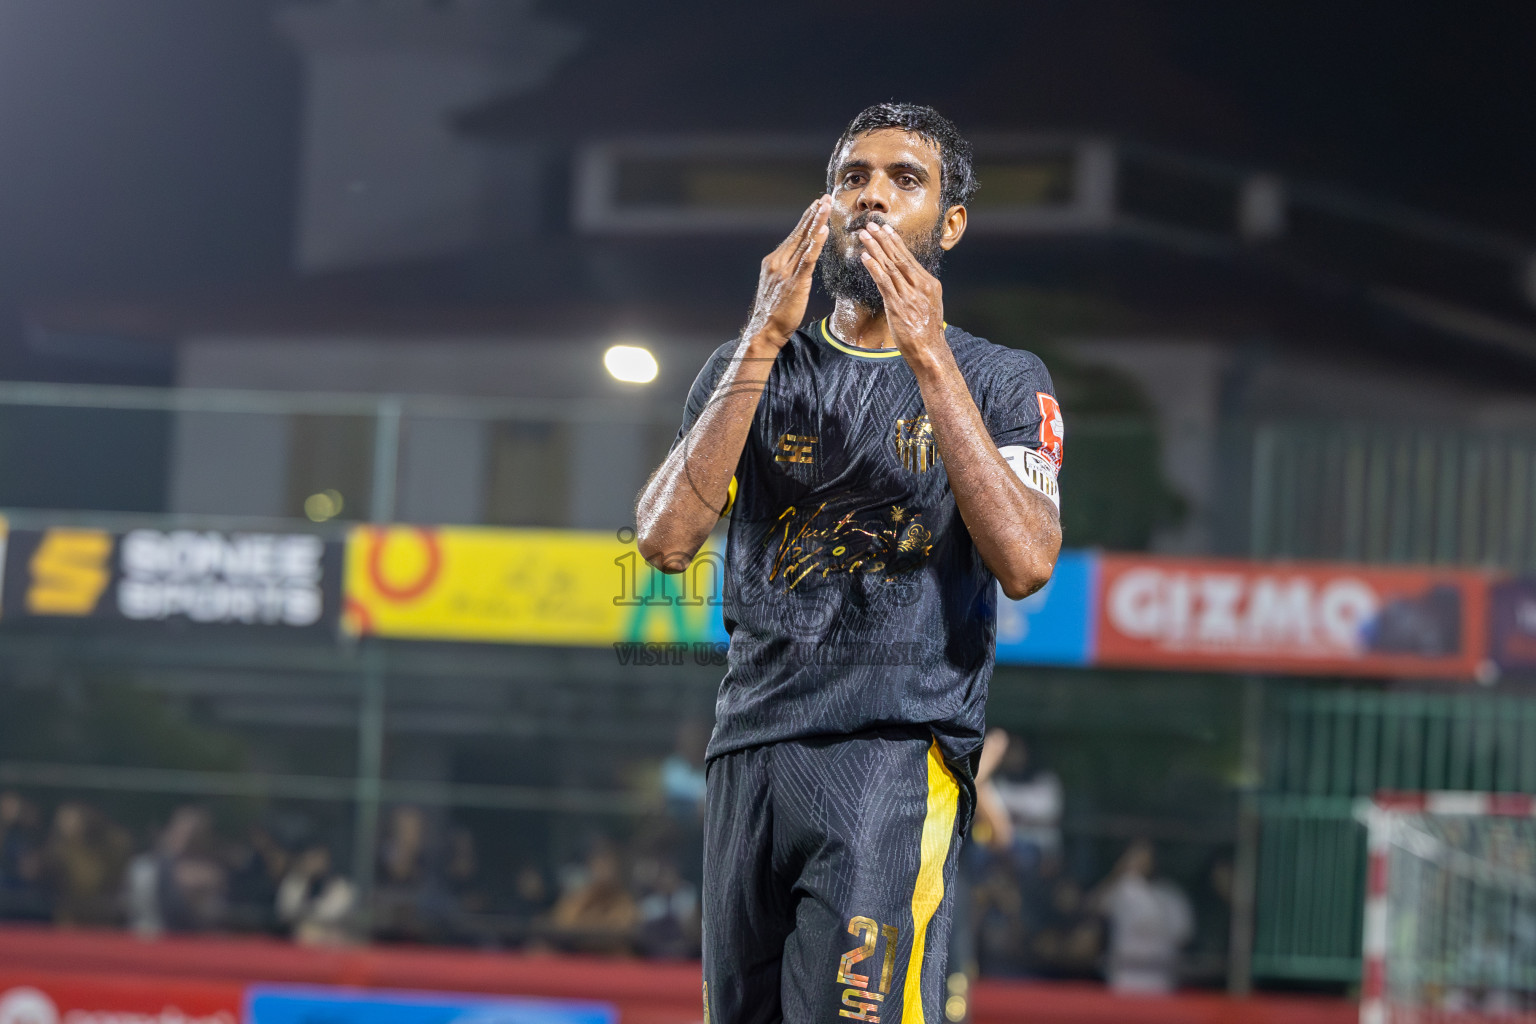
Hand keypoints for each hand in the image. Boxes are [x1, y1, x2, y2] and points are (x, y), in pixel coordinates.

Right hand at [743, 195, 830, 347]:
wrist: (764, 329)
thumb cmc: (773, 312)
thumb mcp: (777, 285)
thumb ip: (787, 270)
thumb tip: (798, 260)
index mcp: (774, 261)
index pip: (794, 236)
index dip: (806, 219)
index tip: (816, 205)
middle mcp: (778, 262)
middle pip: (799, 234)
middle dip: (813, 214)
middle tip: (824, 197)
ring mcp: (786, 271)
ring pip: (804, 242)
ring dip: (816, 222)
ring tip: (825, 206)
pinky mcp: (795, 282)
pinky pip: (807, 259)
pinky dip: (815, 244)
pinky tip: (823, 231)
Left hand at [857, 222, 945, 361]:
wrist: (930, 351)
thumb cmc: (926, 331)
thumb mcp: (928, 305)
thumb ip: (918, 290)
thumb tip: (907, 279)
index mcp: (929, 284)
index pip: (909, 258)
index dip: (895, 242)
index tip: (885, 229)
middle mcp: (921, 286)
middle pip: (899, 257)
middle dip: (883, 239)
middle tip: (871, 224)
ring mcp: (910, 296)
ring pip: (890, 266)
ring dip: (875, 249)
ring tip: (863, 236)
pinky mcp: (898, 306)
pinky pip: (884, 283)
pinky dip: (874, 268)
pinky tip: (865, 258)